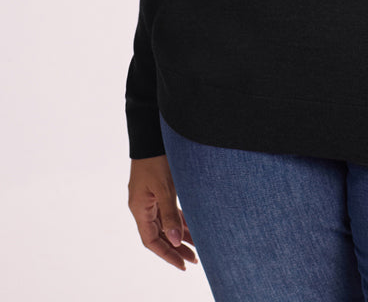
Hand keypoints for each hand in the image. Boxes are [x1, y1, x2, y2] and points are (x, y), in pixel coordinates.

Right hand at [128, 155, 198, 270]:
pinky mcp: (158, 190)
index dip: (166, 254)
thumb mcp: (164, 187)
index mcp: (140, 208)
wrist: (151, 135)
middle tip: (194, 260)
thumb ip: (170, 214)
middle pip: (159, 235)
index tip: (182, 264)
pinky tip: (192, 228)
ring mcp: (150, 198)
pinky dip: (180, 220)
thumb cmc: (156, 159)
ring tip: (197, 249)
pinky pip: (169, 211)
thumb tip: (175, 240)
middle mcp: (144, 206)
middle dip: (176, 249)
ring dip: (180, 235)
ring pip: (165, 224)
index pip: (151, 240)